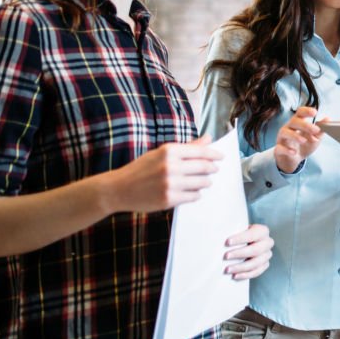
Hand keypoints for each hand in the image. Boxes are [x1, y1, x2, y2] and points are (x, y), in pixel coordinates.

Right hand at [106, 136, 221, 211]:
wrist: (118, 189)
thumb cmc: (141, 169)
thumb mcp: (161, 153)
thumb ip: (187, 147)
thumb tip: (208, 138)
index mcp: (169, 151)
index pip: (201, 151)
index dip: (215, 154)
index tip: (221, 157)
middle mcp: (170, 166)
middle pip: (204, 167)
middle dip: (212, 168)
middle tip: (214, 169)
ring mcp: (170, 184)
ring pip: (202, 183)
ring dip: (206, 182)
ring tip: (204, 181)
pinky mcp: (169, 199)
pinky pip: (193, 196)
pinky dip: (196, 194)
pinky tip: (192, 192)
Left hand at [223, 224, 273, 279]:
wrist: (245, 241)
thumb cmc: (239, 233)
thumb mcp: (238, 227)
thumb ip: (232, 228)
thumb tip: (218, 231)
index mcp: (262, 231)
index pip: (253, 234)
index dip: (241, 238)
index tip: (227, 242)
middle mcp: (268, 242)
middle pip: (256, 250)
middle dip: (240, 254)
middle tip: (226, 256)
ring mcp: (267, 255)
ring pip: (256, 263)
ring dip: (241, 267)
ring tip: (227, 269)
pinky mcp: (264, 265)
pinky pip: (256, 272)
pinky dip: (245, 275)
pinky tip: (234, 276)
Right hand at [274, 107, 323, 173]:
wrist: (293, 160)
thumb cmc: (304, 146)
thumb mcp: (315, 138)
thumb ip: (321, 130)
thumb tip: (328, 119)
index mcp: (297, 123)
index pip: (300, 113)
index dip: (306, 111)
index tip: (315, 112)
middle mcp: (288, 128)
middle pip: (293, 121)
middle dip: (305, 125)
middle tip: (316, 130)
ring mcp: (282, 138)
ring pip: (284, 132)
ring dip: (294, 136)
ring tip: (304, 140)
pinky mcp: (278, 149)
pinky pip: (280, 148)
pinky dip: (287, 150)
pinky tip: (294, 152)